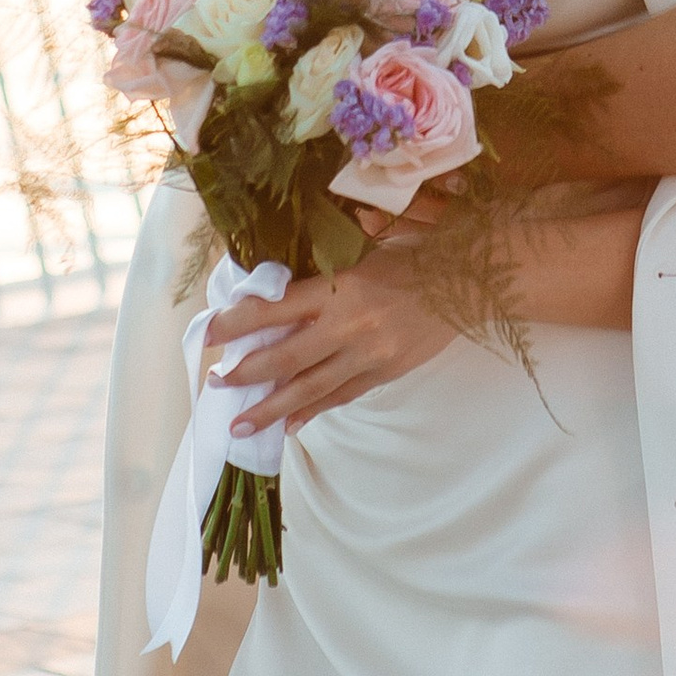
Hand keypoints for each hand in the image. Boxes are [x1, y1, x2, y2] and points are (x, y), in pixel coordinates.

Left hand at [214, 229, 455, 432]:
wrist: (468, 282)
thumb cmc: (414, 255)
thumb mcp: (364, 250)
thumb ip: (323, 270)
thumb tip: (278, 285)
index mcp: (339, 287)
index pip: (275, 309)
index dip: (237, 323)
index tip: (207, 333)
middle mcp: (349, 325)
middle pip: (286, 357)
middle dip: (246, 373)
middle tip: (217, 383)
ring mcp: (368, 356)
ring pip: (310, 389)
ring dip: (271, 408)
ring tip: (240, 425)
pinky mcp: (385, 373)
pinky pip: (342, 396)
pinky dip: (314, 412)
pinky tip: (291, 425)